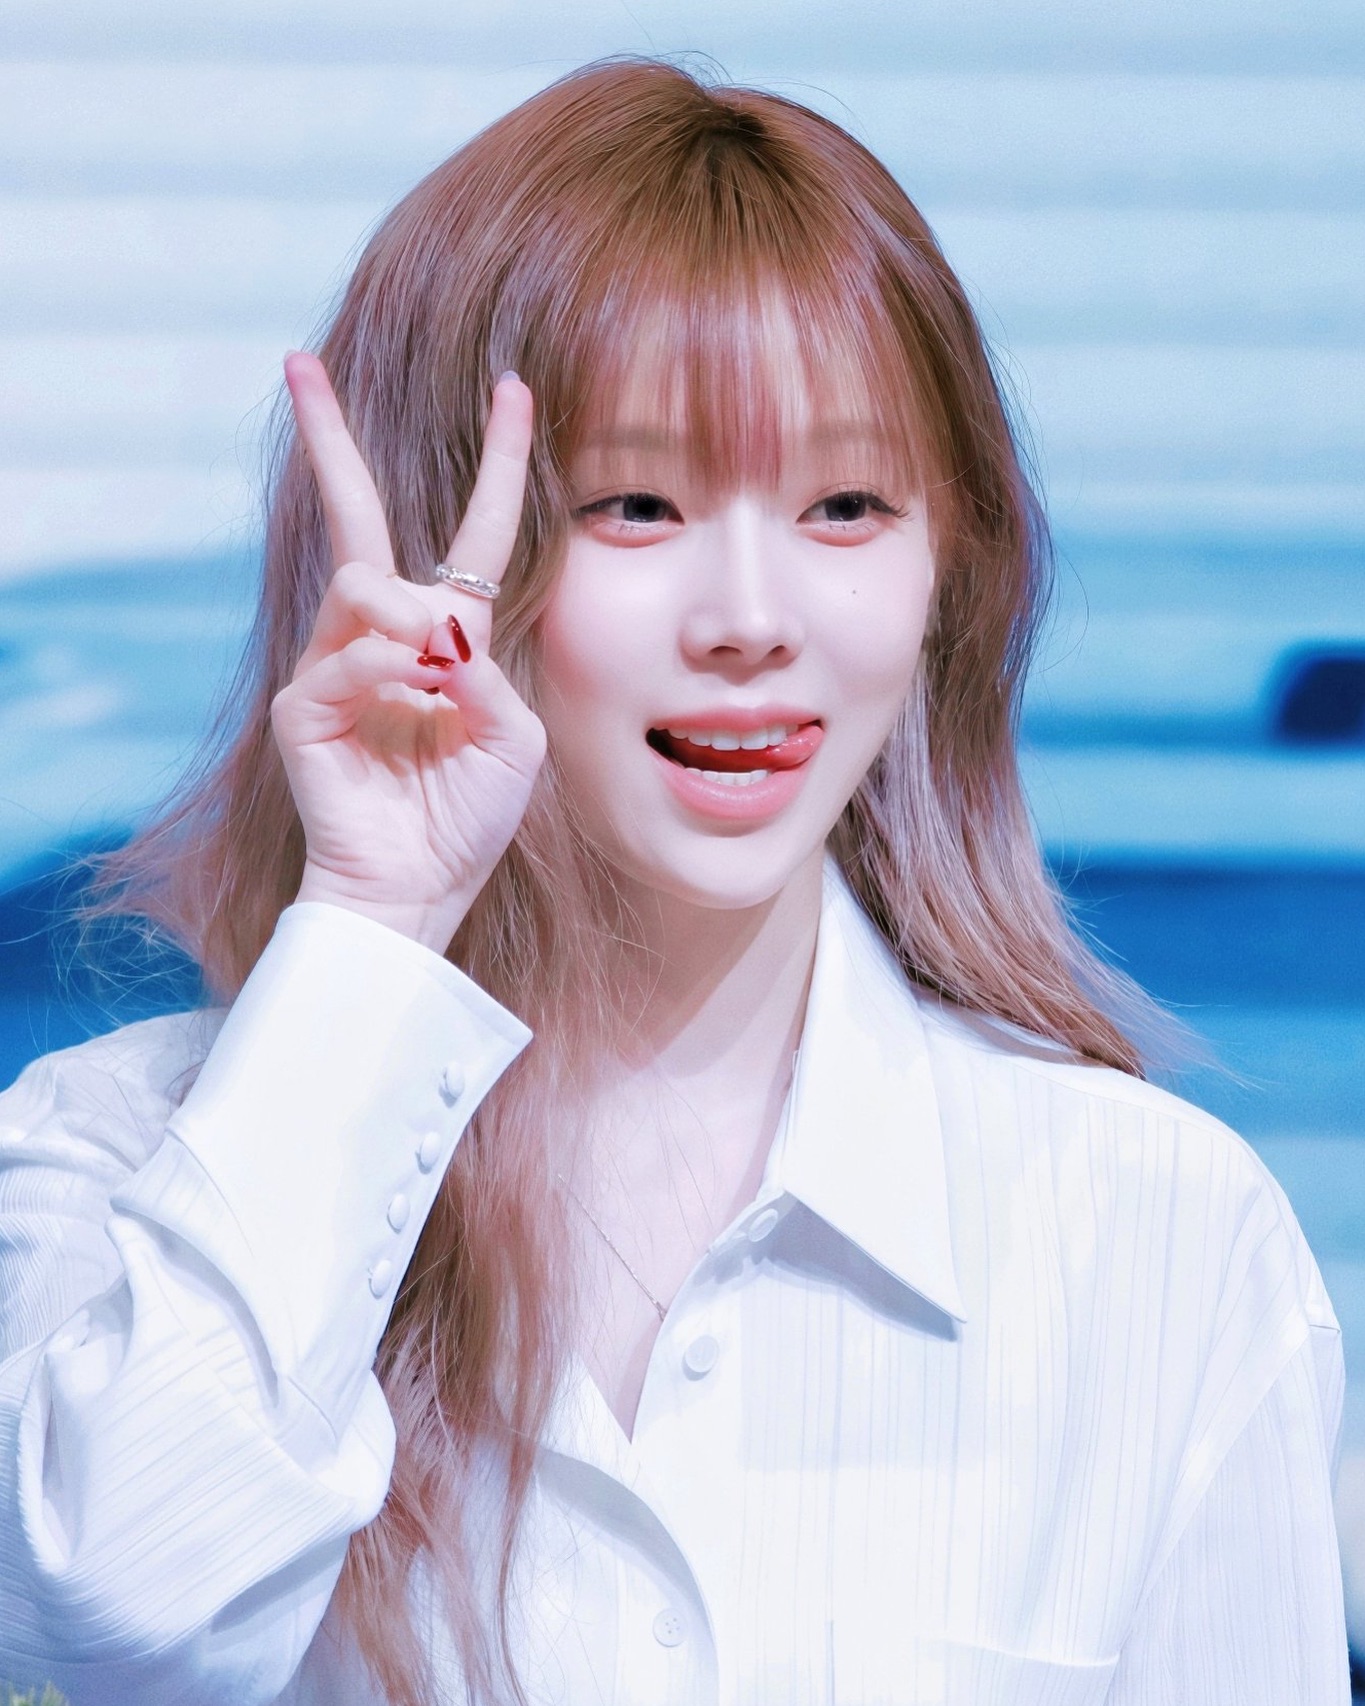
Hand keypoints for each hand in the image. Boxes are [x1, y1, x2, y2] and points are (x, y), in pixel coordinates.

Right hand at [271, 352, 545, 953]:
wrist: (418, 887)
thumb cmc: (469, 817)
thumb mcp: (513, 738)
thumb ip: (489, 672)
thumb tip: (435, 625)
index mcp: (446, 638)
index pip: (471, 534)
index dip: (499, 464)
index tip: (514, 390)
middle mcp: (384, 637)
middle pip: (358, 516)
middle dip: (329, 438)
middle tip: (299, 362)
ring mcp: (335, 664)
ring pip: (365, 586)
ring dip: (414, 621)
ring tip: (439, 677)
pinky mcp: (304, 705)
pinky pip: (349, 656)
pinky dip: (390, 676)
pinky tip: (410, 709)